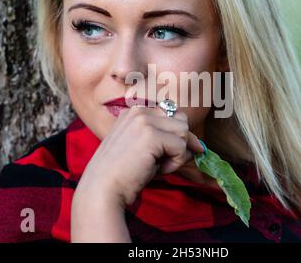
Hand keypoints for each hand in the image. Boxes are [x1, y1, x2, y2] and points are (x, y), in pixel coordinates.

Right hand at [74, 104, 204, 206]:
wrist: (102, 189)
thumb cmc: (123, 174)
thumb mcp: (143, 149)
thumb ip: (164, 139)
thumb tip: (198, 144)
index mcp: (133, 112)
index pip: (171, 115)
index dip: (175, 137)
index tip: (167, 154)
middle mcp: (138, 111)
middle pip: (181, 121)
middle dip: (179, 144)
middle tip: (164, 162)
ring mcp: (144, 121)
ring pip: (184, 132)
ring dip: (178, 154)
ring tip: (159, 166)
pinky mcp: (151, 135)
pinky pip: (181, 147)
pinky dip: (175, 163)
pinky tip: (158, 170)